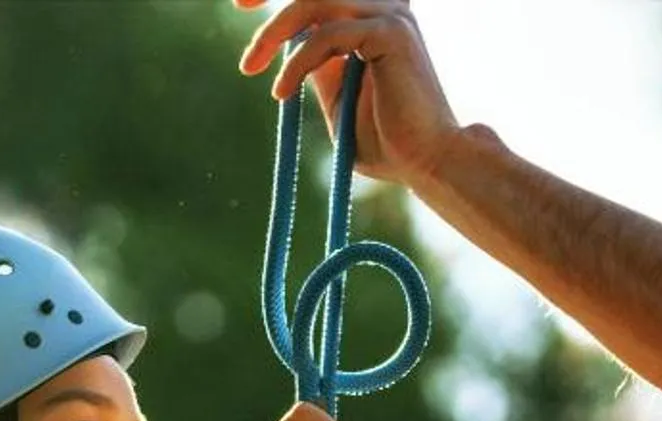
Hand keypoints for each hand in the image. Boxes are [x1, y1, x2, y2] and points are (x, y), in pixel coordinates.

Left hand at [236, 0, 462, 188]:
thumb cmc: (384, 138)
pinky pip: (327, 34)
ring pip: (314, 0)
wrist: (423, 163)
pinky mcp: (392, 31)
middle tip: (237, 8)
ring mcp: (390, 13)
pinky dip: (297, 63)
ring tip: (251, 66)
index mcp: (371, 14)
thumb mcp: (336, 93)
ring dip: (275, 31)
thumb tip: (287, 39)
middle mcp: (383, 4)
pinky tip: (282, 92)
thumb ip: (316, 60)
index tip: (242, 3)